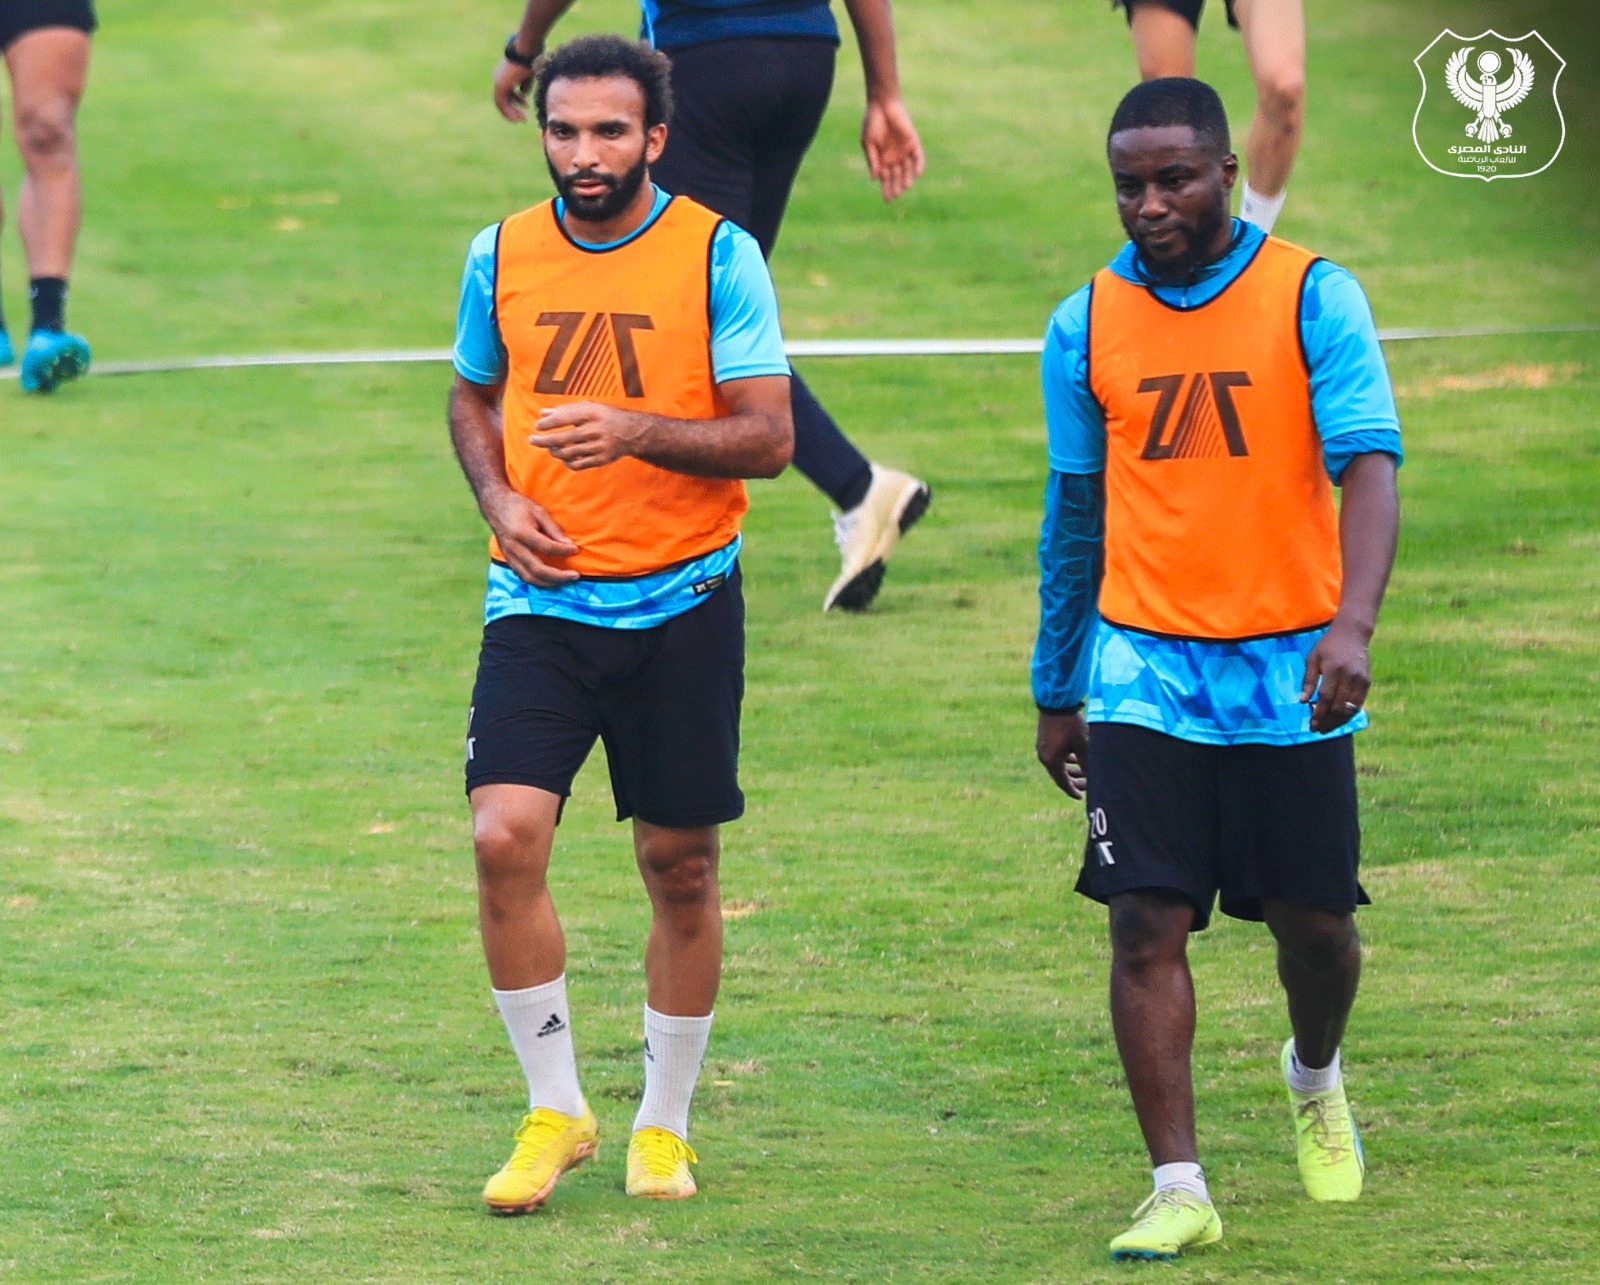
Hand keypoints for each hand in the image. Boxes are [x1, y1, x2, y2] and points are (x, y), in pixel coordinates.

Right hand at [482, 488, 579, 586]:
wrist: (495, 506)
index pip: (547, 548)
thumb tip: (570, 545)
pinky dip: (538, 581)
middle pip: (538, 569)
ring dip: (549, 582)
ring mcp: (509, 556)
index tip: (575, 550)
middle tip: (575, 575)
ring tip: (565, 580)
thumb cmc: (519, 506)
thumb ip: (554, 529)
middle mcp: (514, 548)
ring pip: (530, 577)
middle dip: (559, 576)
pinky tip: (550, 579)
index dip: (564, 551)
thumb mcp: (539, 512)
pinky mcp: (508, 560)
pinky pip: (523, 576)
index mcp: (522, 533)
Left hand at [494, 57, 535, 122]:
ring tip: (522, 119)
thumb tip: (523, 93)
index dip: (516, 99)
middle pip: (503, 98)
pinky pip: (501, 104)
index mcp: (505, 74)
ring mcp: (498, 82)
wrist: (525, 50)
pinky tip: (517, 117)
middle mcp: (499, 78)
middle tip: (524, 117)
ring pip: (501, 103)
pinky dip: (509, 112)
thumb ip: (525, 84)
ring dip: (511, 113)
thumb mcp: (528, 74)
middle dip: (514, 108)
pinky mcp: (500, 86)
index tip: (526, 105)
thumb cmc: (530, 58)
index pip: (508, 91)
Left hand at [530, 402, 647, 470]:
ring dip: (555, 451)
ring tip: (550, 448)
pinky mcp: (601, 459)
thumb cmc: (604, 417)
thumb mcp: (588, 408)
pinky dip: (567, 462)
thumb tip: (542, 413)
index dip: (548, 423)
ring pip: (568, 453)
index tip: (537, 426)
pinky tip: (564, 457)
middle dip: (544, 440)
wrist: (631, 432)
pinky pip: (578, 465)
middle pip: (563, 438)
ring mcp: (599, 446)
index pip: (564, 418)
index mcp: (592, 413)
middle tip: (532, 440)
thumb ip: (565, 410)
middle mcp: (595, 430)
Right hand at [861, 97, 924, 201]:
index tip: (887, 200)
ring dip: (907, 178)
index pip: (885, 179)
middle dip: (896, 186)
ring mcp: (904, 151)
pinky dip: (918, 165)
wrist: (882, 105)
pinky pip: (918, 157)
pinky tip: (918, 174)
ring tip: (906, 187)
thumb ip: (872, 160)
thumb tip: (874, 178)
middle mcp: (894, 158)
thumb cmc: (872, 123)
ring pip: (908, 170)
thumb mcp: (868, 143)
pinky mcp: (913, 143)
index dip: (886, 189)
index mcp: (882, 160)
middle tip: (896, 195)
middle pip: (897, 177)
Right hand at [1036, 709, 1088, 799]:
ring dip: (1070, 770)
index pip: (1063, 783)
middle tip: (1086, 784)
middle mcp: (1044, 757)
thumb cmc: (1070, 724)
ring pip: (1058, 765)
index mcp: (1052, 761)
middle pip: (1060, 775)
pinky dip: (1065, 760)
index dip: (1073, 791)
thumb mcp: (1083, 745)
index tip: (1081, 797)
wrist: (1055, 702)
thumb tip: (1092, 777)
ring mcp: (1042, 748)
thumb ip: (1087, 763)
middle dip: (1074, 780)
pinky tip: (1074, 757)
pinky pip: (1055, 756)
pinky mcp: (1044, 740)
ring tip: (1082, 771)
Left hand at [1301, 621, 1371, 733]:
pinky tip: (1339, 719)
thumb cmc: (1328, 646)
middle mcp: (1349, 676)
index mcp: (1333, 669)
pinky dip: (1349, 714)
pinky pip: (1359, 703)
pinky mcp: (1367, 682)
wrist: (1352, 634)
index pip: (1326, 698)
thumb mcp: (1312, 659)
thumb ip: (1308, 680)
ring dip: (1339, 721)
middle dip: (1328, 721)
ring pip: (1350, 708)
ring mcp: (1360, 680)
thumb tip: (1303, 702)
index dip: (1319, 713)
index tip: (1312, 725)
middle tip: (1318, 729)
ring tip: (1327, 728)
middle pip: (1339, 706)